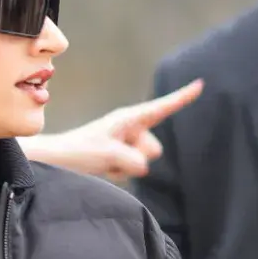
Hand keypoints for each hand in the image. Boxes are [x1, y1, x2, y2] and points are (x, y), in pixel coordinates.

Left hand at [42, 79, 203, 179]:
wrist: (57, 162)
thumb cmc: (79, 150)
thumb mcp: (108, 154)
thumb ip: (132, 159)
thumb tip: (143, 167)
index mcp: (128, 119)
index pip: (161, 108)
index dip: (182, 97)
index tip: (200, 84)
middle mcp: (130, 129)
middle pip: (154, 148)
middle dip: (137, 157)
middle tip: (111, 156)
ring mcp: (126, 144)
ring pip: (144, 162)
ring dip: (126, 167)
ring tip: (104, 162)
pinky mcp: (121, 158)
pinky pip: (133, 171)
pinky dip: (120, 174)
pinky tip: (103, 169)